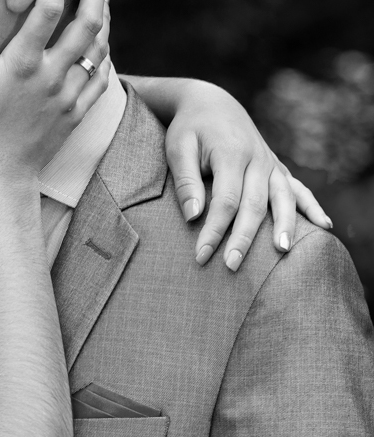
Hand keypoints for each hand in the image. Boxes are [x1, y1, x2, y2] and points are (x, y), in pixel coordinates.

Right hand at [0, 0, 110, 177]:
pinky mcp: (76, 114)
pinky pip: (101, 80)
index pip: (50, 9)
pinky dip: (105, 59)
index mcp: (22, 63)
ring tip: (99, 8)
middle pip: (87, 25)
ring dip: (103, 24)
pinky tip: (99, 50)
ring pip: (99, 50)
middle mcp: (52, 76)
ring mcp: (68, 96)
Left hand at [164, 81, 332, 270]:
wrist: (212, 103)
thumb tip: (194, 216)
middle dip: (244, 238)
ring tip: (282, 251)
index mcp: (231, 154)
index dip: (214, 231)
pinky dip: (311, 207)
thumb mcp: (178, 148)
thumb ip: (185, 181)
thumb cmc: (189, 129)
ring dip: (284, 226)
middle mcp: (257, 159)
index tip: (201, 255)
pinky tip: (324, 226)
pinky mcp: (276, 168)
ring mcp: (271, 163)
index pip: (225, 201)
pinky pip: (298, 189)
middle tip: (232, 267)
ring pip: (283, 198)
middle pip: (255, 205)